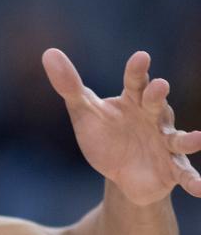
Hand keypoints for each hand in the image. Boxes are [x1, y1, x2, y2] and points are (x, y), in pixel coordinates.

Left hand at [42, 47, 200, 204]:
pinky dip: (195, 182)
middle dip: (158, 96)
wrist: (120, 172)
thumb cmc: (105, 135)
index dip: (137, 71)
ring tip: (197, 139)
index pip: (135, 82)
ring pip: (178, 140)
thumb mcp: (84, 112)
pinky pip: (186, 174)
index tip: (140, 57)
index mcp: (134, 100)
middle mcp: (155, 118)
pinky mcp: (172, 169)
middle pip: (157, 105)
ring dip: (188, 139)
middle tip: (159, 86)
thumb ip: (69, 85)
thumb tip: (49, 53)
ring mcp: (166, 143)